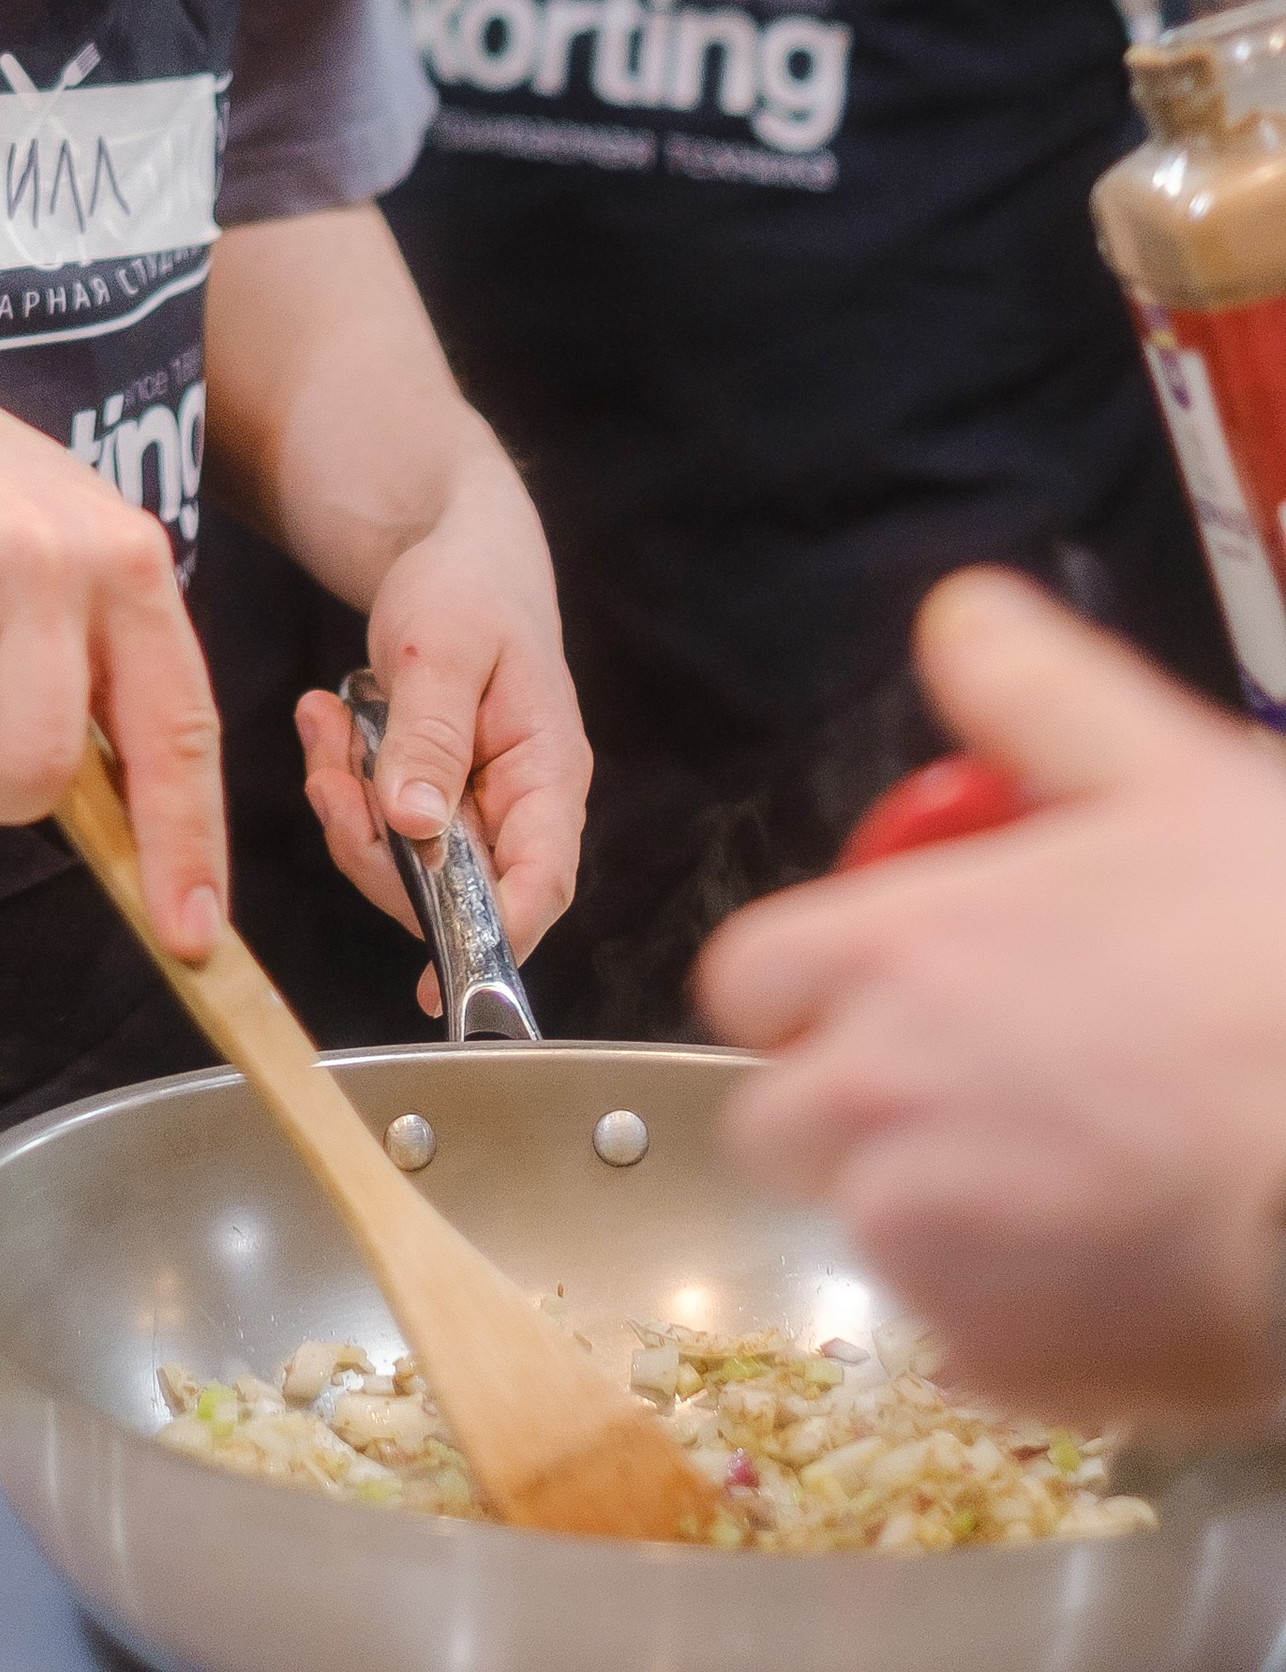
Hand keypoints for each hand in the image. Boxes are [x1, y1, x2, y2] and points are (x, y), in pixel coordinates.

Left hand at [292, 435, 589, 994]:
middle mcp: (516, 804)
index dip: (496, 938)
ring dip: (347, 805)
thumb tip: (417, 831)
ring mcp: (470, 804)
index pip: (540, 884)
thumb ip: (432, 737)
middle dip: (376, 849)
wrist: (449, 546)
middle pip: (452, 890)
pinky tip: (326, 718)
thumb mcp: (444, 649)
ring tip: (326, 723)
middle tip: (332, 775)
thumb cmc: (468, 587)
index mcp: (548, 773)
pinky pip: (375, 824)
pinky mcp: (427, 795)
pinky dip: (339, 780)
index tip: (438, 978)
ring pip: (401, 863)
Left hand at [699, 569, 1285, 1423]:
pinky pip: (958, 1335)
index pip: (750, 976)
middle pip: (781, 1114)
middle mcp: (874, 1105)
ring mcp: (929, 1248)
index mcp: (889, 957)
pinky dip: (1012, 1308)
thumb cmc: (1276, 957)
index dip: (814, 976)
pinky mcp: (999, 1362)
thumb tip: (956, 619)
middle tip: (982, 1075)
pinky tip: (1110, 1255)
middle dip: (854, 1097)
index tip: (890, 977)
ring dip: (938, 1202)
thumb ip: (1031, 685)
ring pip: (873, 1227)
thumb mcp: (1164, 770)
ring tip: (1074, 1167)